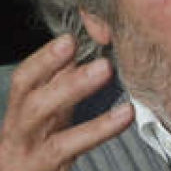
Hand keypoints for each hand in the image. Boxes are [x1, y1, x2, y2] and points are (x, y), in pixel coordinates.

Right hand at [0, 35, 133, 170]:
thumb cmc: (39, 142)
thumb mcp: (49, 111)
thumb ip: (62, 82)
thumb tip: (90, 45)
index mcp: (22, 106)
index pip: (27, 77)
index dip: (46, 57)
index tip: (70, 38)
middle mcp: (20, 125)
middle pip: (31, 93)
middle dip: (54, 66)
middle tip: (83, 44)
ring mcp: (29, 148)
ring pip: (42, 115)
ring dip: (74, 87)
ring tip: (105, 68)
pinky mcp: (44, 166)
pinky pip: (69, 146)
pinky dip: (99, 128)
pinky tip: (125, 114)